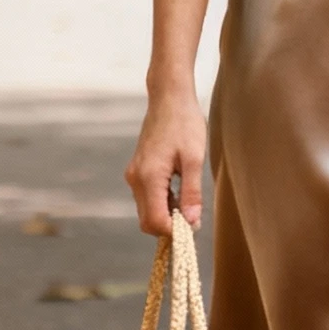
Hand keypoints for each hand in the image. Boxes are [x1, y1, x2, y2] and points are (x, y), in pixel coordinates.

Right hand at [125, 89, 207, 231]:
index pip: (155, 221)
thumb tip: (191, 222)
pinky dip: (162, 202)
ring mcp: (134, 175)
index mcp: (149, 177)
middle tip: (193, 216)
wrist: (169, 98)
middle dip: (169, 226)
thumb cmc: (184, 123)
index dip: (174, 231)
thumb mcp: (194, 158)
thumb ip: (191, 192)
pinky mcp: (137, 171)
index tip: (193, 226)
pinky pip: (147, 197)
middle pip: (147, 221)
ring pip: (147, 210)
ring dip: (166, 214)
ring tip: (189, 200)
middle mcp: (136, 179)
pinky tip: (179, 190)